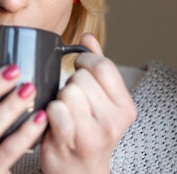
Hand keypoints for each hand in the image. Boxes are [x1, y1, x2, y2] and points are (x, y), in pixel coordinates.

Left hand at [40, 34, 136, 173]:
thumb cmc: (87, 132)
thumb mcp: (101, 101)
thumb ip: (96, 65)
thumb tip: (88, 36)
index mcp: (125, 107)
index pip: (103, 66)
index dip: (85, 60)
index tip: (78, 67)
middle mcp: (114, 121)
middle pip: (82, 78)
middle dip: (70, 83)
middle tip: (72, 100)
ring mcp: (94, 133)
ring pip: (67, 91)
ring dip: (59, 98)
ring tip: (64, 112)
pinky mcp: (71, 142)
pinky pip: (56, 109)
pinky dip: (51, 111)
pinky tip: (54, 120)